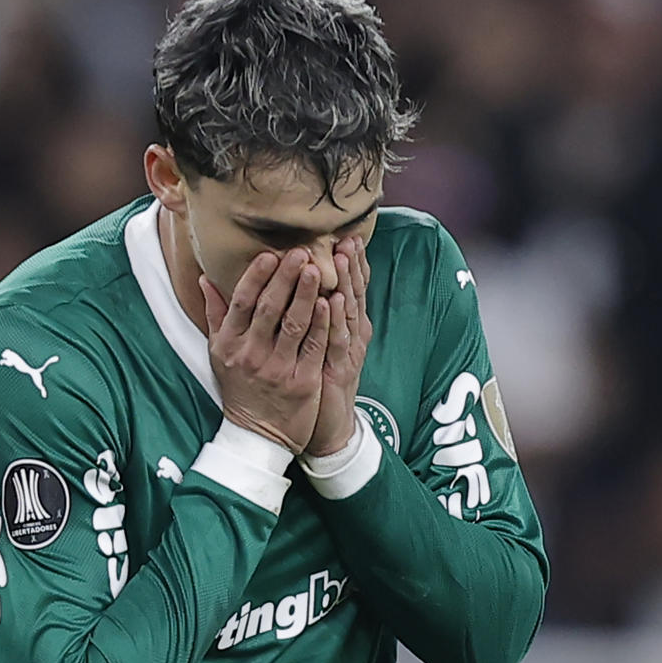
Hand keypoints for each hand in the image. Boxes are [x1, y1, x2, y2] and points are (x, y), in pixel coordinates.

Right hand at [201, 249, 330, 453]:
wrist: (258, 434)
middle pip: (268, 309)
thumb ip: (216, 314)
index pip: (242, 302)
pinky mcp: (303, 382)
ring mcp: (278, 369)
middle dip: (285, 278)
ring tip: (317, 269)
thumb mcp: (219, 353)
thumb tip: (206, 278)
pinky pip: (314, 347)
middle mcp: (251, 355)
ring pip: (294, 324)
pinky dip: (322, 323)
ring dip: (306, 294)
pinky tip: (331, 302)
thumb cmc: (240, 387)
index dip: (256, 277)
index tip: (270, 254)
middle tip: (300, 252)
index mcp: (230, 344)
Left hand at [306, 237, 372, 457]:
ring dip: (345, 284)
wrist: (327, 427)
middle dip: (351, 265)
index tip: (346, 235)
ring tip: (342, 258)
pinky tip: (334, 301)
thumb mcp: (318, 343)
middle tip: (348, 238)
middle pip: (354, 293)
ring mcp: (347, 352)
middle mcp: (351, 335)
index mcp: (344, 326)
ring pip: (348, 313)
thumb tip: (307, 284)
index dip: (350, 263)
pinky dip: (335, 320)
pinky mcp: (339, 371)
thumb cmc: (318, 381)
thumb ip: (313, 314)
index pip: (350, 287)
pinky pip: (336, 342)